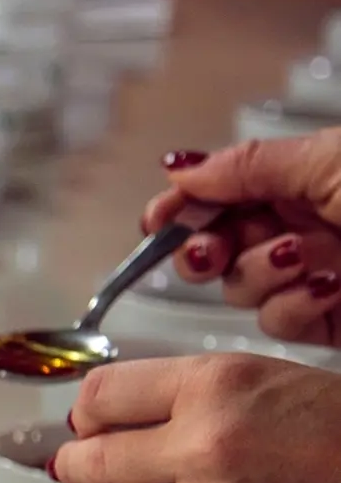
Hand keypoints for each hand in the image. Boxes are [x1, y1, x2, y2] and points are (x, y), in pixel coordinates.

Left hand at [53, 352, 340, 482]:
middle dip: (82, 473)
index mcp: (219, 384)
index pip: (99, 396)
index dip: (88, 417)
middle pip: (87, 462)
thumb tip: (120, 419)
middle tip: (94, 479)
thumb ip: (207, 398)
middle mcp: (206, 443)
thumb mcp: (285, 386)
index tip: (92, 428)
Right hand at [143, 135, 340, 345]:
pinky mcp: (320, 320)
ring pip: (238, 288)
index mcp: (298, 180)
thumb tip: (180, 170)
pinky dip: (293, 307)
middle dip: (204, 250)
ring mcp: (304, 276)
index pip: (218, 194)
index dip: (182, 207)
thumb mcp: (328, 160)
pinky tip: (327, 287)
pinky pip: (274, 322)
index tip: (158, 220)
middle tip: (213, 250)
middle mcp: (297, 227)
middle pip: (214, 247)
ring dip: (260, 273)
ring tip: (301, 258)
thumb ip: (249, 165)